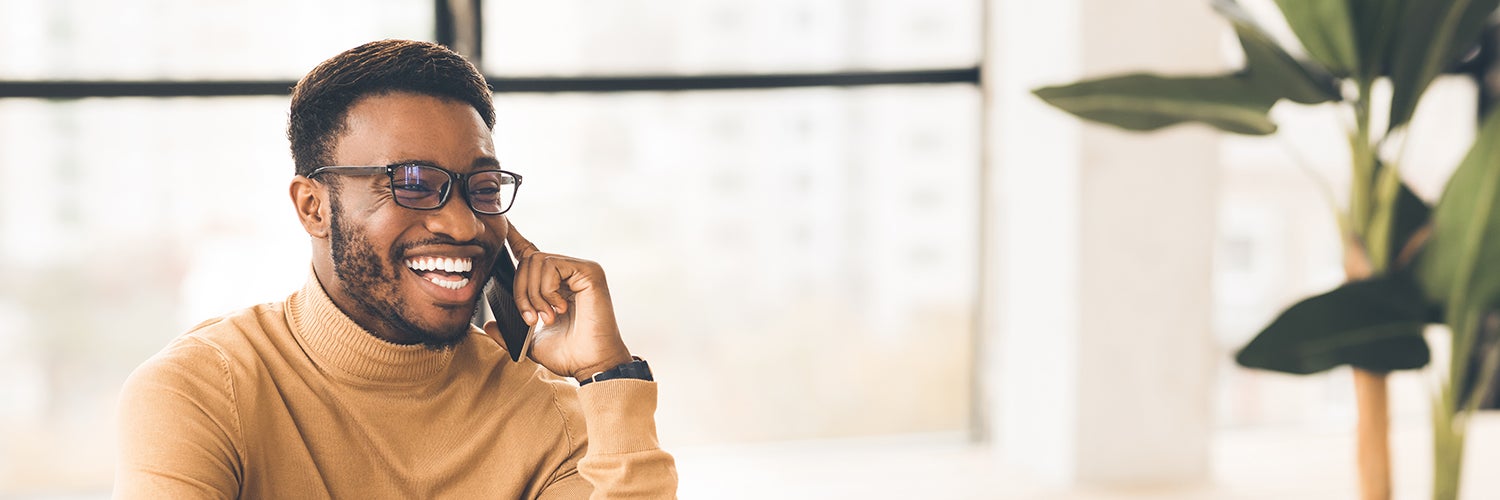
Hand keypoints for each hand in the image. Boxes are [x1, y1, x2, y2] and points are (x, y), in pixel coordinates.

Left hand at [482, 223, 632, 379]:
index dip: (516, 239)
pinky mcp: (589, 271)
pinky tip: (560, 309)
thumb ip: (510, 333)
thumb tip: (488, 325)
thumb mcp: (531, 343)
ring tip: (547, 317)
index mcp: (556, 284)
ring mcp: (580, 269)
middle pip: (527, 260)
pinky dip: (548, 290)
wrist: (590, 365)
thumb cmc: (569, 354)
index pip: (532, 254)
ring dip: (534, 294)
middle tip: (532, 319)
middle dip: (521, 291)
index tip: (504, 226)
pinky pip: (553, 265)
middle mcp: (569, 271)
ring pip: (536, 261)